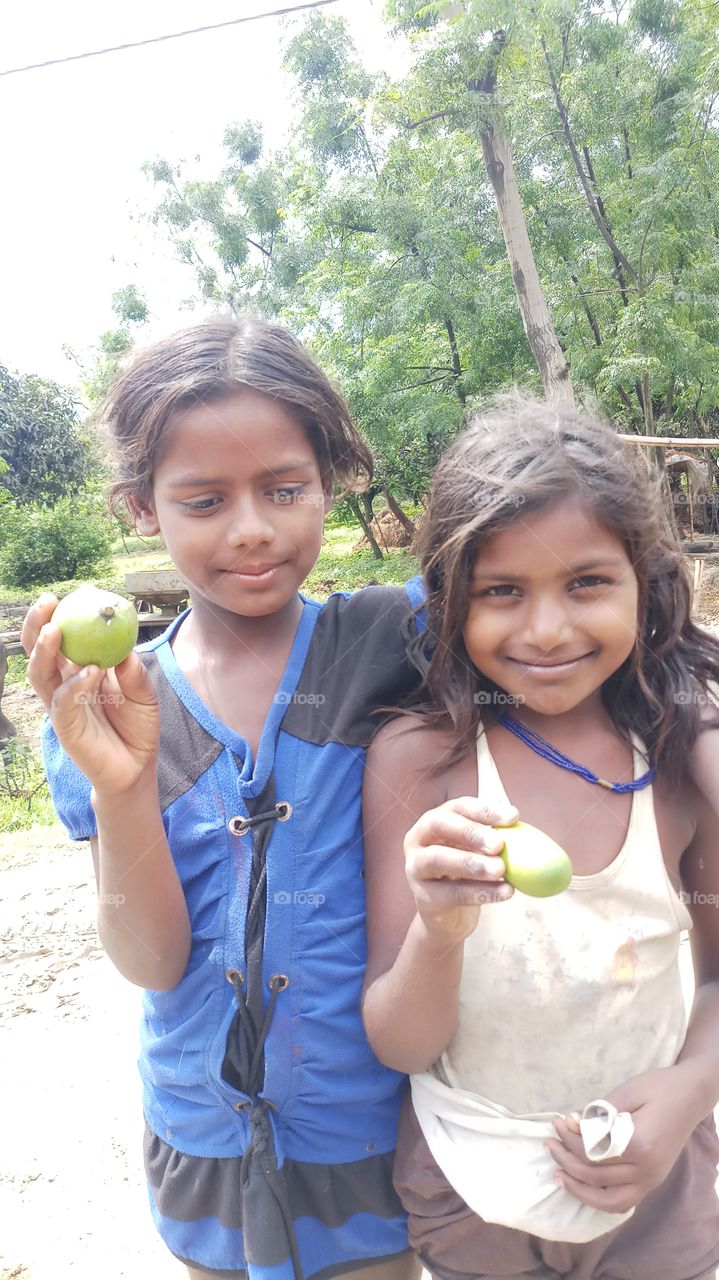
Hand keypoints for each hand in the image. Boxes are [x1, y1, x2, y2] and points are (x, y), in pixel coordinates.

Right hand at [23, 593, 159, 795]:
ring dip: (44, 650)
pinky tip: (90, 671)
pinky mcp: (66, 727)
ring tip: (54, 630)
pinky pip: (63, 702)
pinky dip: (75, 684)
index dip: (58, 616)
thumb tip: (124, 650)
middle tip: (47, 602)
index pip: (61, 639)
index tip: (68, 593)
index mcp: (78, 670)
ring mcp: (61, 705)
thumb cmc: (137, 726)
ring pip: (40, 673)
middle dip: (36, 624)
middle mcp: (64, 684)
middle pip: (38, 650)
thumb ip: (133, 672)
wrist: (138, 767)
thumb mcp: (143, 693)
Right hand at [403, 796, 516, 946]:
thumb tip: (520, 824)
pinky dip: (481, 892)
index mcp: (434, 822)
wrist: (450, 918)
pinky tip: (505, 892)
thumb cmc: (466, 875)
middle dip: (470, 832)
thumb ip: (494, 839)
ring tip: (500, 869)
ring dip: (472, 863)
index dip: (484, 810)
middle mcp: (418, 840)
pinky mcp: (424, 898)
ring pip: (438, 859)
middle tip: (499, 844)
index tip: (513, 817)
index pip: (457, 807)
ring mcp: (416, 868)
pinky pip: (452, 893)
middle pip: (439, 825)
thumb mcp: (478, 852)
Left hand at [545, 1067, 697, 1213]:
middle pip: (595, 1174)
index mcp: (639, 1144)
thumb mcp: (626, 1092)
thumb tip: (570, 1125)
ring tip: (557, 1174)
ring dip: (579, 1189)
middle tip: (549, 1142)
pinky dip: (599, 1198)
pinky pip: (623, 1202)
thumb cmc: (658, 1087)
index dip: (570, 1139)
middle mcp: (647, 1169)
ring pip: (608, 1200)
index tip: (558, 1122)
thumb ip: (598, 1114)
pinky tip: (581, 1187)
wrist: (690, 1096)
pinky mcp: (652, 1182)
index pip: (592, 1151)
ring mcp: (651, 1180)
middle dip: (566, 1158)